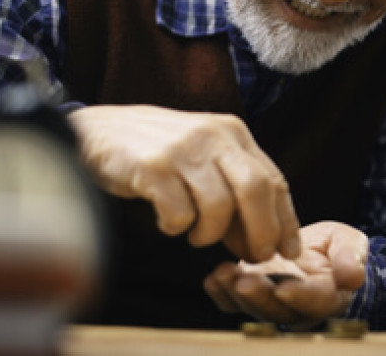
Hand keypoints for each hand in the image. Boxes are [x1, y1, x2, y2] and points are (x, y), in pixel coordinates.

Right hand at [68, 104, 300, 261]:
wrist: (97, 130)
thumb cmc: (157, 151)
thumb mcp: (204, 156)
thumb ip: (234, 187)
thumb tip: (261, 238)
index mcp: (233, 133)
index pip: (274, 180)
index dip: (286, 220)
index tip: (288, 250)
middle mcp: (213, 136)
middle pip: (256, 190)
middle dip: (261, 231)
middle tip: (252, 255)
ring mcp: (183, 150)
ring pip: (219, 206)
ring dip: (211, 233)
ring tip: (196, 235)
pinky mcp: (152, 167)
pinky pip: (179, 213)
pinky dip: (176, 227)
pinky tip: (168, 222)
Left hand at [203, 221, 369, 326]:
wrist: (316, 250)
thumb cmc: (337, 248)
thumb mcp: (351, 243)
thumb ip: (351, 257)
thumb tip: (352, 278)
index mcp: (328, 295)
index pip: (317, 301)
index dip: (301, 297)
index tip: (285, 288)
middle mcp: (298, 306)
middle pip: (278, 310)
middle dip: (260, 297)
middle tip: (244, 282)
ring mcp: (273, 303)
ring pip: (253, 308)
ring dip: (236, 294)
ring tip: (223, 274)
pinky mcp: (253, 295)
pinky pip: (234, 303)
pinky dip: (221, 295)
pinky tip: (213, 279)